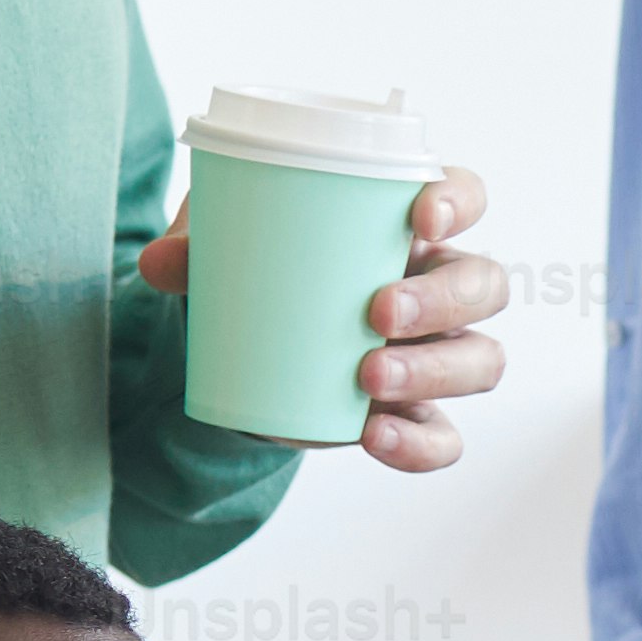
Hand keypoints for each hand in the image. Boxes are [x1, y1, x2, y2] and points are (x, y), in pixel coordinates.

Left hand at [138, 163, 510, 475]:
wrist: (247, 347)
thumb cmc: (257, 268)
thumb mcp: (225, 244)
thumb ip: (196, 247)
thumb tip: (158, 264)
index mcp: (408, 224)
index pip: (467, 197)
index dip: (459, 201)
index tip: (419, 214)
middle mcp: (439, 284)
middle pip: (483, 284)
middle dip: (441, 300)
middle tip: (377, 312)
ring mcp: (435, 352)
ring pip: (479, 360)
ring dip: (434, 370)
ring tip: (369, 376)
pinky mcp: (414, 413)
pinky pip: (444, 436)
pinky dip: (418, 442)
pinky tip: (377, 438)